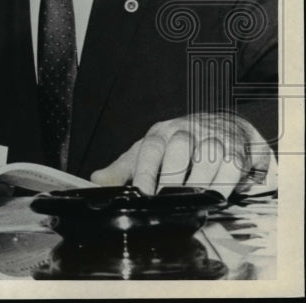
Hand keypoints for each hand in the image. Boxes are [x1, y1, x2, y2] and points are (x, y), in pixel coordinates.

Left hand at [90, 112, 272, 198]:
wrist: (223, 126)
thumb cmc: (178, 143)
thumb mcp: (148, 151)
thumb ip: (123, 168)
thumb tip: (96, 181)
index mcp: (161, 132)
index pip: (151, 148)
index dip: (146, 171)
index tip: (141, 194)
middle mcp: (186, 131)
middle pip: (180, 150)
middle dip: (173, 178)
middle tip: (166, 202)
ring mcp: (212, 139)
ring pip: (207, 158)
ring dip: (198, 184)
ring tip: (190, 205)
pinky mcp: (235, 151)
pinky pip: (231, 167)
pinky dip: (224, 184)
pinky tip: (215, 199)